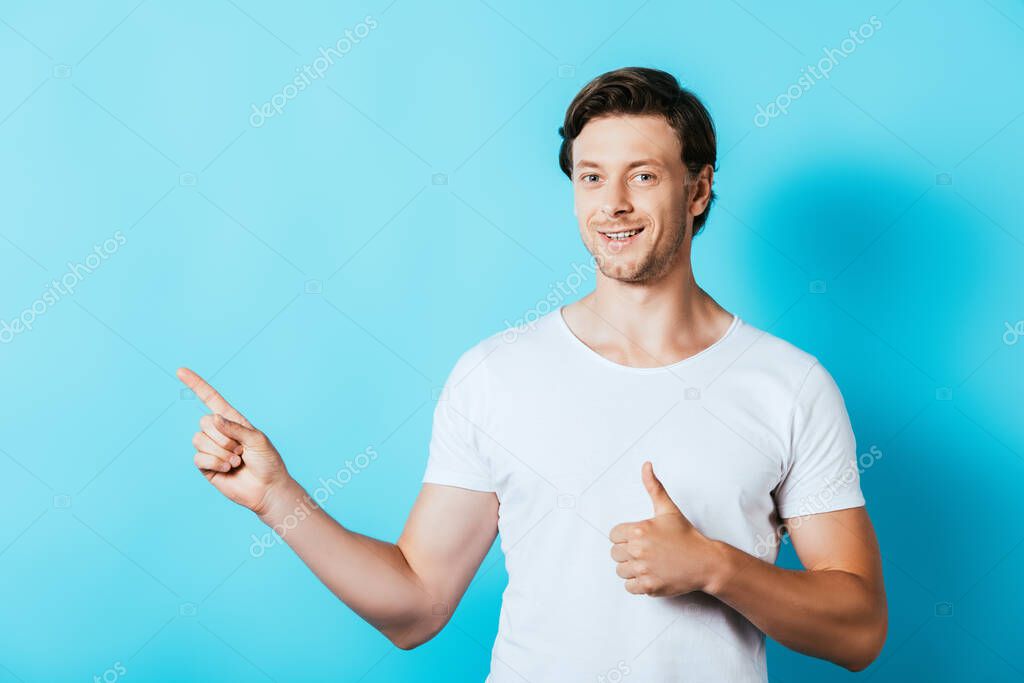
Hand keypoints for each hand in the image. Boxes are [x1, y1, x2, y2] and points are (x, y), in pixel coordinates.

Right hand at [177, 367, 291, 514]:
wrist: (266, 488)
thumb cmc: (267, 462)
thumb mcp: (257, 439)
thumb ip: (235, 428)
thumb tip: (213, 418)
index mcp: (233, 420)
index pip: (211, 399)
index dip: (197, 385)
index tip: (181, 370)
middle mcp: (219, 432)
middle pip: (204, 422)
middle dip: (224, 437)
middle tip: (241, 450)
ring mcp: (211, 449)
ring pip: (200, 440)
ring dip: (221, 452)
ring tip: (237, 461)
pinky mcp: (206, 466)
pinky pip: (199, 457)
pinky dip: (215, 463)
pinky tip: (227, 469)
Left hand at [608, 461, 720, 596]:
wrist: (705, 561)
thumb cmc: (686, 535)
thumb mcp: (668, 509)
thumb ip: (653, 487)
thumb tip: (646, 465)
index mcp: (638, 530)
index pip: (613, 535)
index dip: (624, 537)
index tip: (639, 538)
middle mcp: (638, 550)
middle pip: (615, 553)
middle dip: (627, 552)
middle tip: (644, 551)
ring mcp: (643, 570)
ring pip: (621, 570)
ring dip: (631, 568)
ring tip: (648, 563)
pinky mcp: (649, 586)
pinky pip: (629, 587)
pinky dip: (637, 583)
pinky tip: (649, 575)